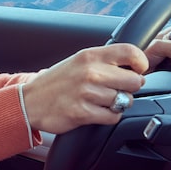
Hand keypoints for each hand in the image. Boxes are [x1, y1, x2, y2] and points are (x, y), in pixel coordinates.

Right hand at [22, 44, 146, 134]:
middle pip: (135, 81)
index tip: (138, 70)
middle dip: (129, 88)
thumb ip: (104, 61)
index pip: (130, 52)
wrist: (30, 101)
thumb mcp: (79, 61)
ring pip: (124, 101)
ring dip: (117, 104)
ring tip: (102, 101)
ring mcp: (87, 93)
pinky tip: (97, 112)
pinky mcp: (83, 112)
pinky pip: (113, 117)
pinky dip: (108, 117)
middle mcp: (90, 72)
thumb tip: (135, 67)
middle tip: (118, 90)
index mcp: (90, 55)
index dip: (141, 63)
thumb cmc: (57, 82)